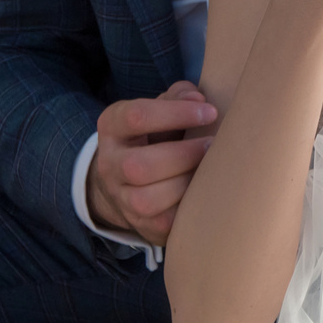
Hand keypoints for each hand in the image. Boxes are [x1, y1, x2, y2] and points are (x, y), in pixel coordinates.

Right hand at [86, 81, 215, 244]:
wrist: (126, 183)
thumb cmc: (153, 137)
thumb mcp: (159, 111)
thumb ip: (177, 97)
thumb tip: (198, 98)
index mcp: (112, 126)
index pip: (136, 117)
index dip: (176, 113)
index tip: (210, 112)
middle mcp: (110, 164)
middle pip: (139, 166)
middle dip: (183, 156)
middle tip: (213, 146)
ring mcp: (121, 198)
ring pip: (147, 200)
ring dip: (186, 184)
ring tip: (210, 170)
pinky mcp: (142, 225)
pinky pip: (166, 223)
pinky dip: (189, 207)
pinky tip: (205, 192)